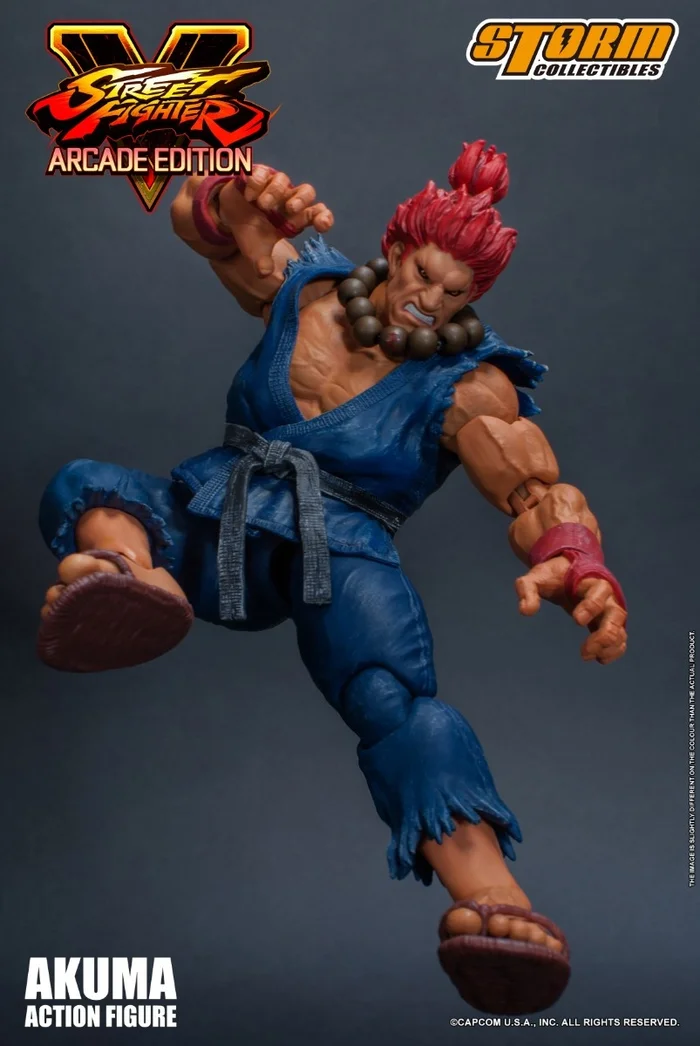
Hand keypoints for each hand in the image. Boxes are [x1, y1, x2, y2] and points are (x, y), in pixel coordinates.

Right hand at [219, 164, 333, 277]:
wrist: (228, 218)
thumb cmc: (251, 232)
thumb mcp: (255, 251)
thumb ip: (262, 262)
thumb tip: (264, 273)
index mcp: (294, 218)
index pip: (317, 214)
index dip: (323, 217)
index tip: (321, 225)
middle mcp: (288, 199)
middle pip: (307, 191)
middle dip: (301, 199)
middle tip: (290, 209)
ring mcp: (274, 185)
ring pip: (283, 180)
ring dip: (274, 192)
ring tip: (261, 205)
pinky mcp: (258, 175)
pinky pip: (263, 172)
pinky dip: (257, 182)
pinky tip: (248, 195)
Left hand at [515, 555, 627, 664]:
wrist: (568, 571)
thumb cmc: (552, 575)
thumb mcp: (536, 578)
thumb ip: (528, 590)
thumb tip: (526, 612)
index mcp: (590, 581)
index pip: (599, 592)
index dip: (591, 607)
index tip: (577, 621)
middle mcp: (607, 596)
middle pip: (616, 614)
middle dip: (604, 635)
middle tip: (584, 652)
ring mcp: (609, 610)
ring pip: (620, 628)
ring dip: (610, 646)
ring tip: (590, 657)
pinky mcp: (608, 622)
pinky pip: (619, 637)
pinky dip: (614, 650)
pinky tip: (599, 659)